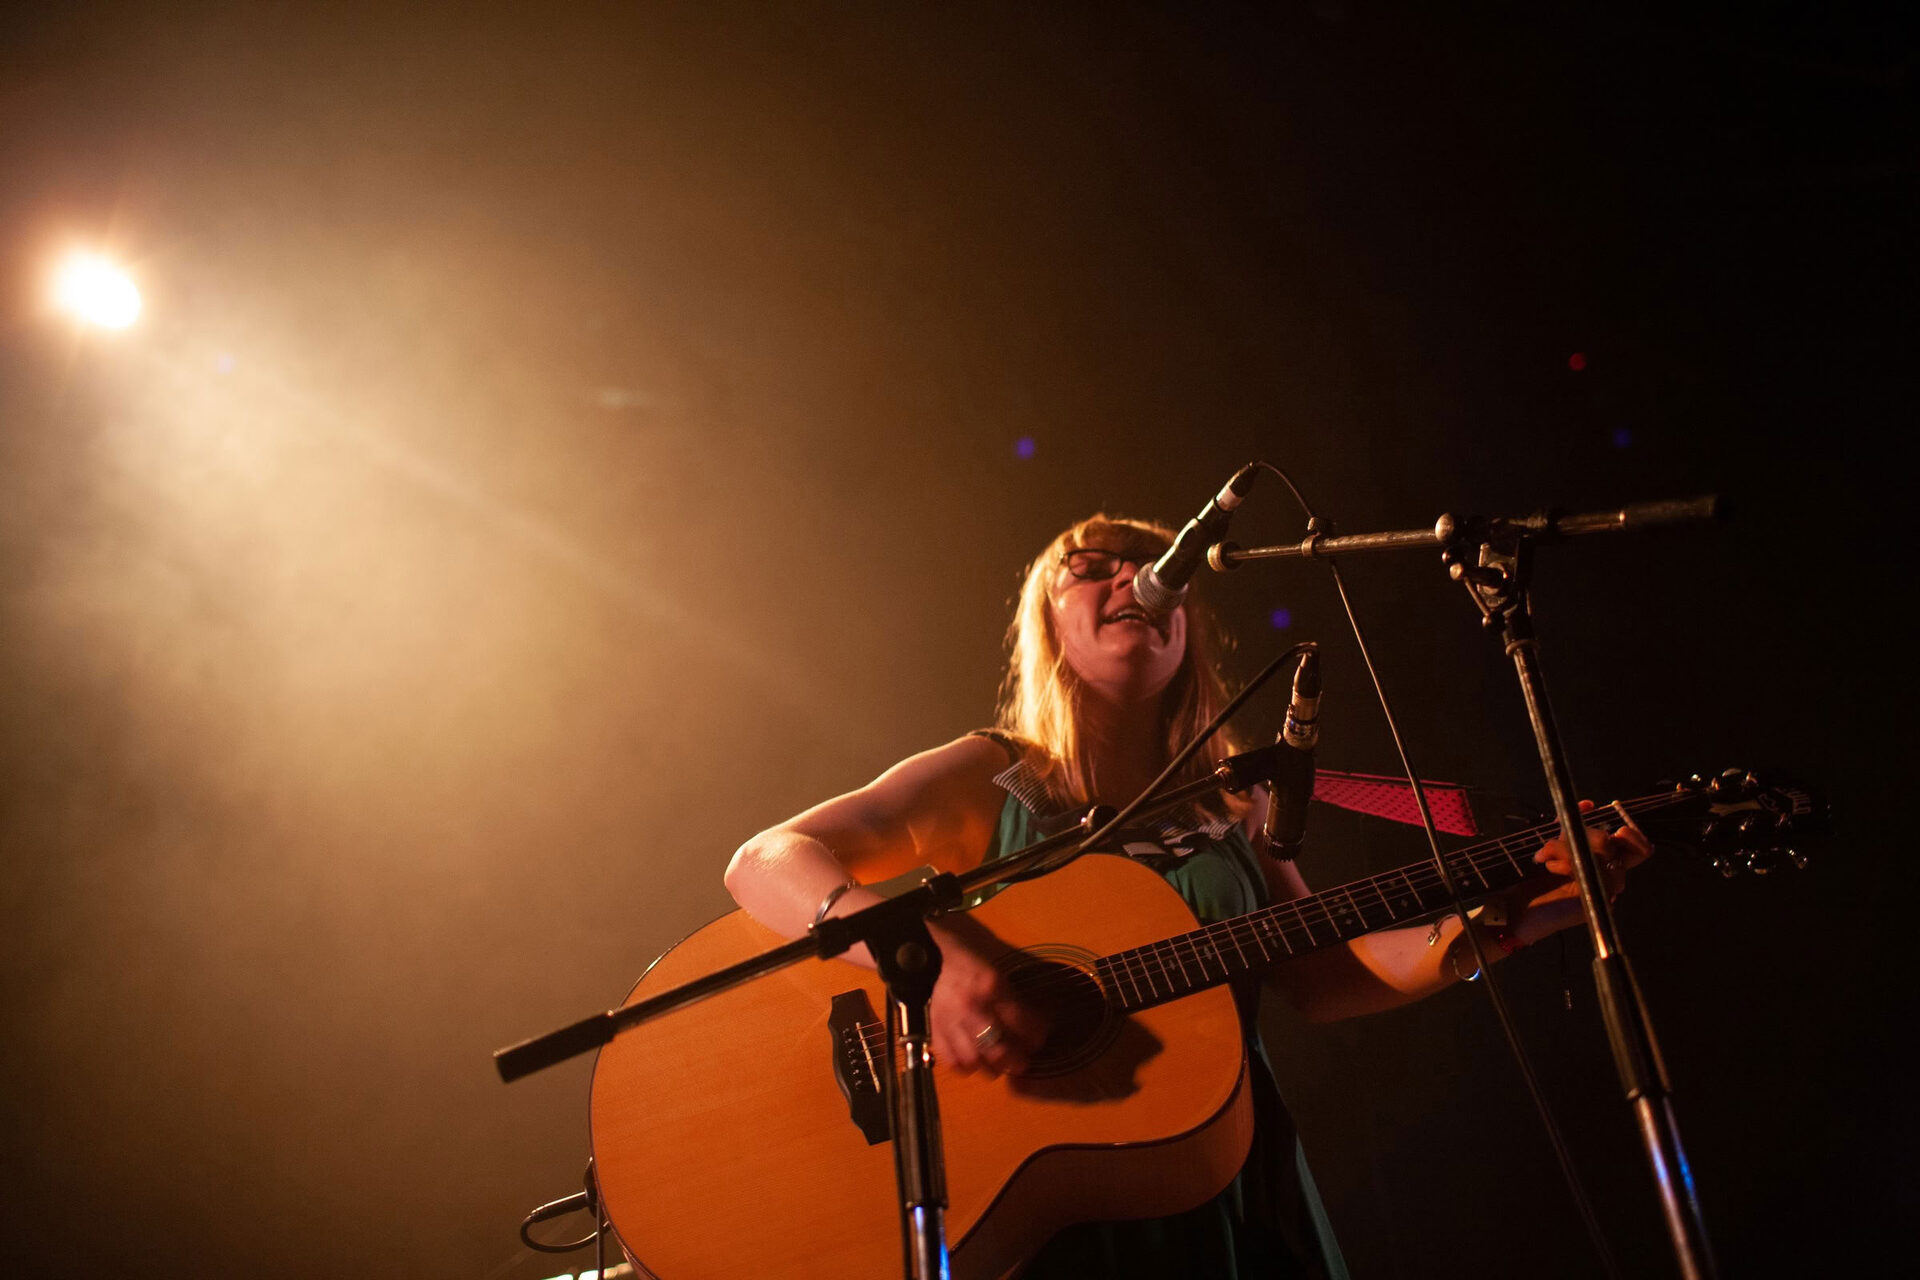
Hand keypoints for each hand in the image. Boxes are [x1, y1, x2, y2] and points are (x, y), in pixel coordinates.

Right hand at [926, 923, 1047, 1077]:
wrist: (938, 961)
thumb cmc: (974, 968)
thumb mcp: (1000, 977)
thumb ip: (1016, 1002)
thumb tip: (1038, 1028)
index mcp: (990, 988)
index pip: (1019, 1021)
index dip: (1035, 1035)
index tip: (1039, 1040)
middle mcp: (970, 1007)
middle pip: (997, 1048)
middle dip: (1015, 1061)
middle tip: (1022, 1062)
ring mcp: (950, 1021)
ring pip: (974, 1060)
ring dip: (990, 1068)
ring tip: (999, 1065)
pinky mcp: (935, 1031)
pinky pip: (951, 1061)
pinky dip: (965, 1068)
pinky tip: (975, 1063)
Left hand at [1507, 800, 1653, 943]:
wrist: (1513, 909)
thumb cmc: (1530, 880)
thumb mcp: (1551, 846)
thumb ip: (1567, 825)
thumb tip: (1588, 804)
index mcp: (1604, 864)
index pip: (1637, 848)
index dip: (1632, 832)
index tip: (1612, 818)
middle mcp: (1609, 878)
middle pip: (1625, 846)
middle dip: (1593, 833)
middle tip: (1565, 837)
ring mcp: (1604, 891)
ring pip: (1605, 854)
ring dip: (1568, 847)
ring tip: (1544, 854)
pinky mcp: (1595, 902)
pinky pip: (1592, 870)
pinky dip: (1566, 861)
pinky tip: (1549, 866)